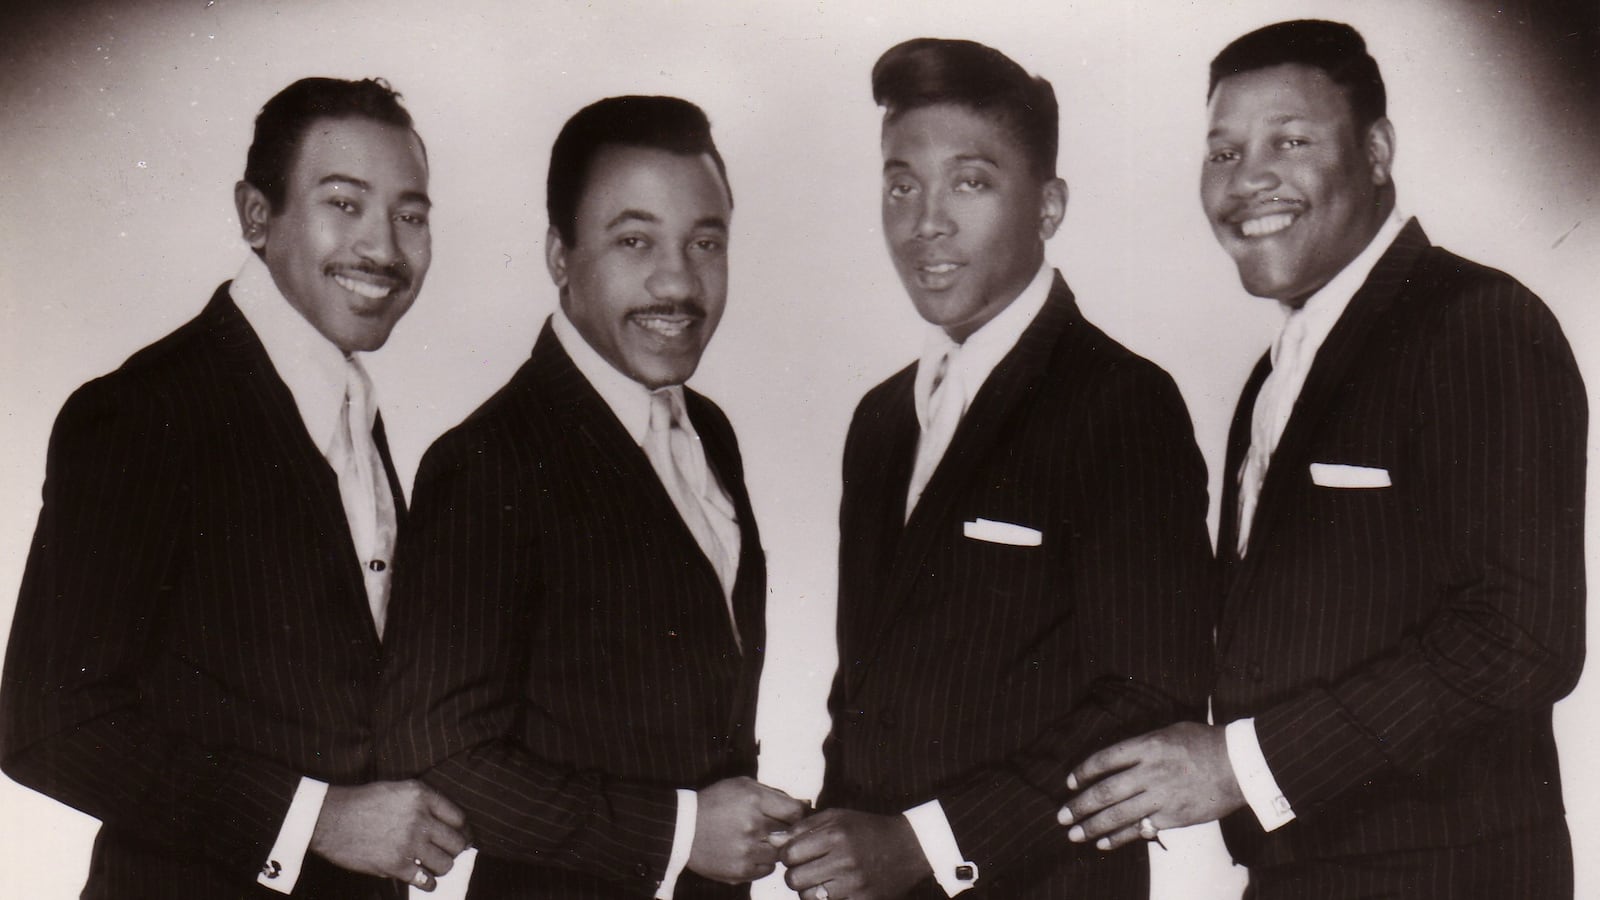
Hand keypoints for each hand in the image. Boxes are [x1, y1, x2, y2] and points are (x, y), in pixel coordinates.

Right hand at [310, 780, 471, 891]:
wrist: (330, 819)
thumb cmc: (361, 803)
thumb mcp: (397, 790)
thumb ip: (422, 803)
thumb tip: (444, 825)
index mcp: (421, 796)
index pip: (458, 818)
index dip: (464, 831)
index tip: (463, 838)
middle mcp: (420, 818)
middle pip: (456, 842)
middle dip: (456, 850)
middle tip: (450, 854)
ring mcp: (409, 843)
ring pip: (445, 863)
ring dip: (442, 867)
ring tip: (435, 866)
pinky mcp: (396, 865)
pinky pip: (425, 880)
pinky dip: (428, 883)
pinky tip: (424, 880)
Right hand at [687, 776, 808, 882]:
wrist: (682, 828)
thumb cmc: (715, 803)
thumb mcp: (742, 786)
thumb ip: (774, 794)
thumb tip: (805, 805)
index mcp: (754, 800)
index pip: (795, 812)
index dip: (799, 815)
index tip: (795, 817)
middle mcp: (752, 826)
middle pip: (790, 834)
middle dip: (786, 831)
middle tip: (775, 828)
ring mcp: (746, 851)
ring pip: (779, 854)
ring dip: (775, 848)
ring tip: (759, 840)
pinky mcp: (739, 871)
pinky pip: (767, 870)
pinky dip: (762, 862)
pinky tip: (749, 851)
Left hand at [778, 808, 927, 899]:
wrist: (909, 848)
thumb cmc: (867, 830)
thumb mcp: (837, 817)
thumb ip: (803, 827)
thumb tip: (773, 840)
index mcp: (835, 835)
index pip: (789, 854)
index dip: (787, 855)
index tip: (796, 854)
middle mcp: (844, 860)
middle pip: (794, 879)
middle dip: (795, 874)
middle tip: (807, 868)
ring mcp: (854, 884)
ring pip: (807, 898)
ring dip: (809, 890)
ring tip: (821, 879)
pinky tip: (835, 889)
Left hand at [1057, 722, 1244, 850]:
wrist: (1241, 765)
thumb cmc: (1204, 743)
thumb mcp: (1169, 732)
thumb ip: (1142, 747)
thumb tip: (1114, 762)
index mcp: (1148, 746)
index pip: (1105, 759)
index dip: (1084, 771)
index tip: (1070, 782)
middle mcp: (1151, 771)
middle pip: (1106, 791)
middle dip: (1080, 805)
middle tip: (1061, 815)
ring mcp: (1162, 796)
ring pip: (1118, 814)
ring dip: (1092, 826)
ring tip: (1074, 834)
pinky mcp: (1174, 817)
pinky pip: (1140, 829)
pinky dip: (1119, 837)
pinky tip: (1103, 843)